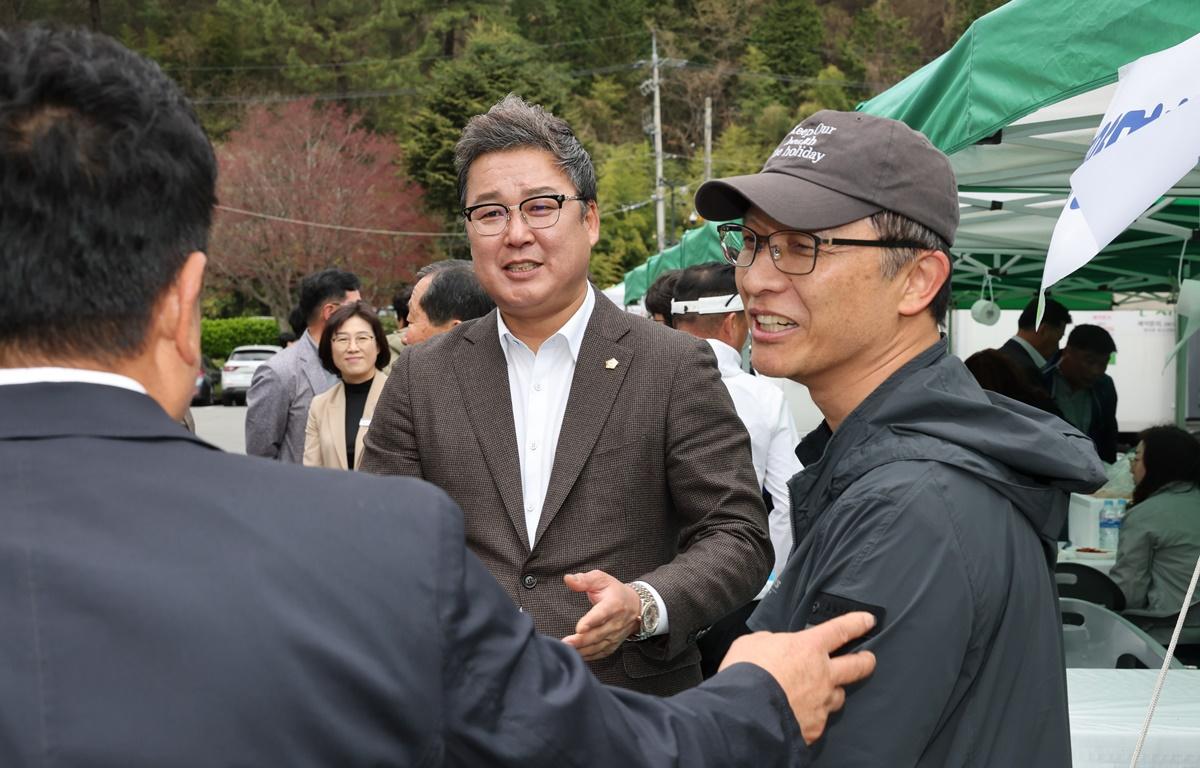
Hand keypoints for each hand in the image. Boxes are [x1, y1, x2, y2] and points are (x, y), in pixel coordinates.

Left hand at [561, 570, 641, 660]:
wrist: (635, 606)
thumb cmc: (614, 591)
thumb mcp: (601, 579)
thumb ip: (584, 580)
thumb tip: (568, 579)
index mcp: (613, 604)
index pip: (602, 614)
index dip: (591, 621)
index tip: (580, 628)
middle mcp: (616, 622)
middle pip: (598, 634)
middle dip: (581, 640)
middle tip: (566, 643)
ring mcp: (615, 636)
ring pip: (598, 646)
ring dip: (583, 650)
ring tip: (567, 649)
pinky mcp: (613, 644)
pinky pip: (600, 653)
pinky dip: (589, 656)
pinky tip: (576, 655)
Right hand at [720, 613, 876, 744]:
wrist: (745, 712)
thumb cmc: (746, 672)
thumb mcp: (753, 642)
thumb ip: (770, 641)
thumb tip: (773, 646)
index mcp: (809, 648)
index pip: (840, 630)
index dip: (856, 623)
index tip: (867, 620)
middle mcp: (823, 675)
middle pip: (856, 666)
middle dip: (866, 661)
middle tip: (869, 659)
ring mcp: (821, 703)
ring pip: (838, 697)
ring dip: (833, 693)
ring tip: (823, 693)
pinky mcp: (814, 727)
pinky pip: (819, 720)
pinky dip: (812, 716)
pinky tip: (800, 716)